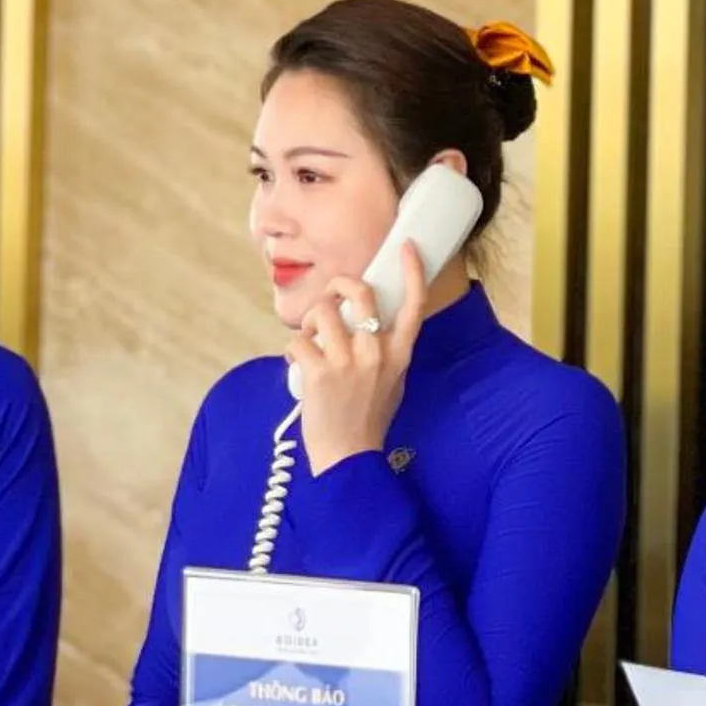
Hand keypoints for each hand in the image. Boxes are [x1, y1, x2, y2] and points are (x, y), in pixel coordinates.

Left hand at [287, 244, 427, 472]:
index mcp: (399, 354)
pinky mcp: (319, 373)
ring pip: (322, 312)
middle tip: (329, 298)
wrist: (349, 458)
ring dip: (310, 323)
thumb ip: (386, 350)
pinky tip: (296, 365)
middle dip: (337, 285)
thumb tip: (369, 322)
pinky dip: (292, 351)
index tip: (405, 247)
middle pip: (359, 293)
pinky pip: (298, 341)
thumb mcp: (392, 382)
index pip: (414, 304)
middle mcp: (377, 353)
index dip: (412, 270)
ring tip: (309, 341)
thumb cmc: (368, 419)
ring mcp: (348, 362)